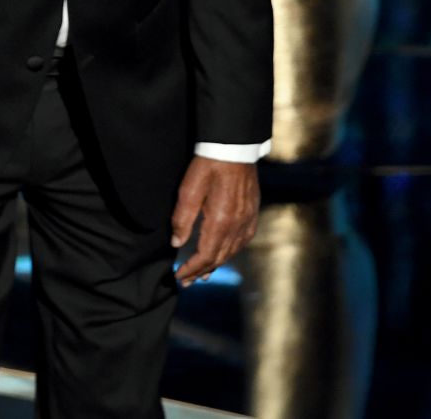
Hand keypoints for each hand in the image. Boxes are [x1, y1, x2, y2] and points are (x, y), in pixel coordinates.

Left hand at [170, 156, 259, 286]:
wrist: (234, 149)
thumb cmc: (208, 166)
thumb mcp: (188, 190)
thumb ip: (182, 219)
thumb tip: (177, 243)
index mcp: (220, 222)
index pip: (205, 257)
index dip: (192, 269)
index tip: (180, 277)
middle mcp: (237, 226)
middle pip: (219, 258)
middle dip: (202, 271)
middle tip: (188, 281)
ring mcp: (248, 220)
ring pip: (232, 252)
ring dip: (216, 265)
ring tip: (203, 273)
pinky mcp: (252, 213)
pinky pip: (242, 241)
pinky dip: (230, 252)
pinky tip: (224, 253)